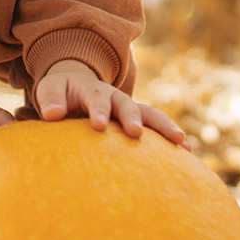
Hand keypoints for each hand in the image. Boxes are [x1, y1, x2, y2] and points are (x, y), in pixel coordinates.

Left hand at [33, 61, 186, 144]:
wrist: (76, 85)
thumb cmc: (59, 93)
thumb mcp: (50, 92)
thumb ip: (49, 101)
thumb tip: (51, 114)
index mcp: (92, 90)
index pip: (96, 100)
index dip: (98, 111)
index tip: (98, 125)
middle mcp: (115, 97)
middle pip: (127, 105)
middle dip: (132, 118)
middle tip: (135, 133)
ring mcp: (129, 108)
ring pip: (150, 114)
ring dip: (164, 127)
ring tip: (181, 142)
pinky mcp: (138, 121)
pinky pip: (158, 128)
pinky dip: (172, 138)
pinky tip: (189, 153)